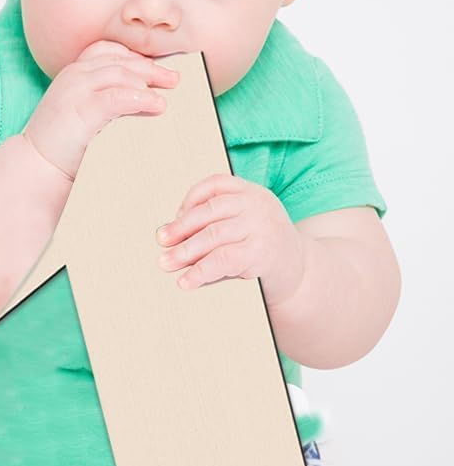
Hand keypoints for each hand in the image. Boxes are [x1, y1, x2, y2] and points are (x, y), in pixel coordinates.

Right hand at [22, 39, 179, 181]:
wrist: (36, 165)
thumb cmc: (61, 144)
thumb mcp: (82, 113)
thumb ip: (104, 100)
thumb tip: (140, 98)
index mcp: (73, 73)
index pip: (108, 52)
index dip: (134, 57)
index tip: (154, 68)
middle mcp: (74, 75)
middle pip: (120, 60)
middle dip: (150, 68)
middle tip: (174, 78)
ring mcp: (76, 89)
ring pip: (121, 73)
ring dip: (149, 80)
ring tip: (169, 89)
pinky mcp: (82, 108)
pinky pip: (118, 97)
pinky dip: (141, 99)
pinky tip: (157, 105)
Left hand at [155, 172, 306, 306]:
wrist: (303, 273)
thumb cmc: (265, 247)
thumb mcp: (244, 227)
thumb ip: (213, 226)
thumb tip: (170, 238)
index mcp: (252, 192)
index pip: (214, 185)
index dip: (190, 199)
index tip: (174, 216)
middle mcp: (257, 205)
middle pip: (209, 211)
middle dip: (180, 228)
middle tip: (161, 241)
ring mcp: (261, 227)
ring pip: (213, 235)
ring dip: (184, 251)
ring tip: (166, 263)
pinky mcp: (261, 253)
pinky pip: (222, 260)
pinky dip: (200, 271)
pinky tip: (186, 281)